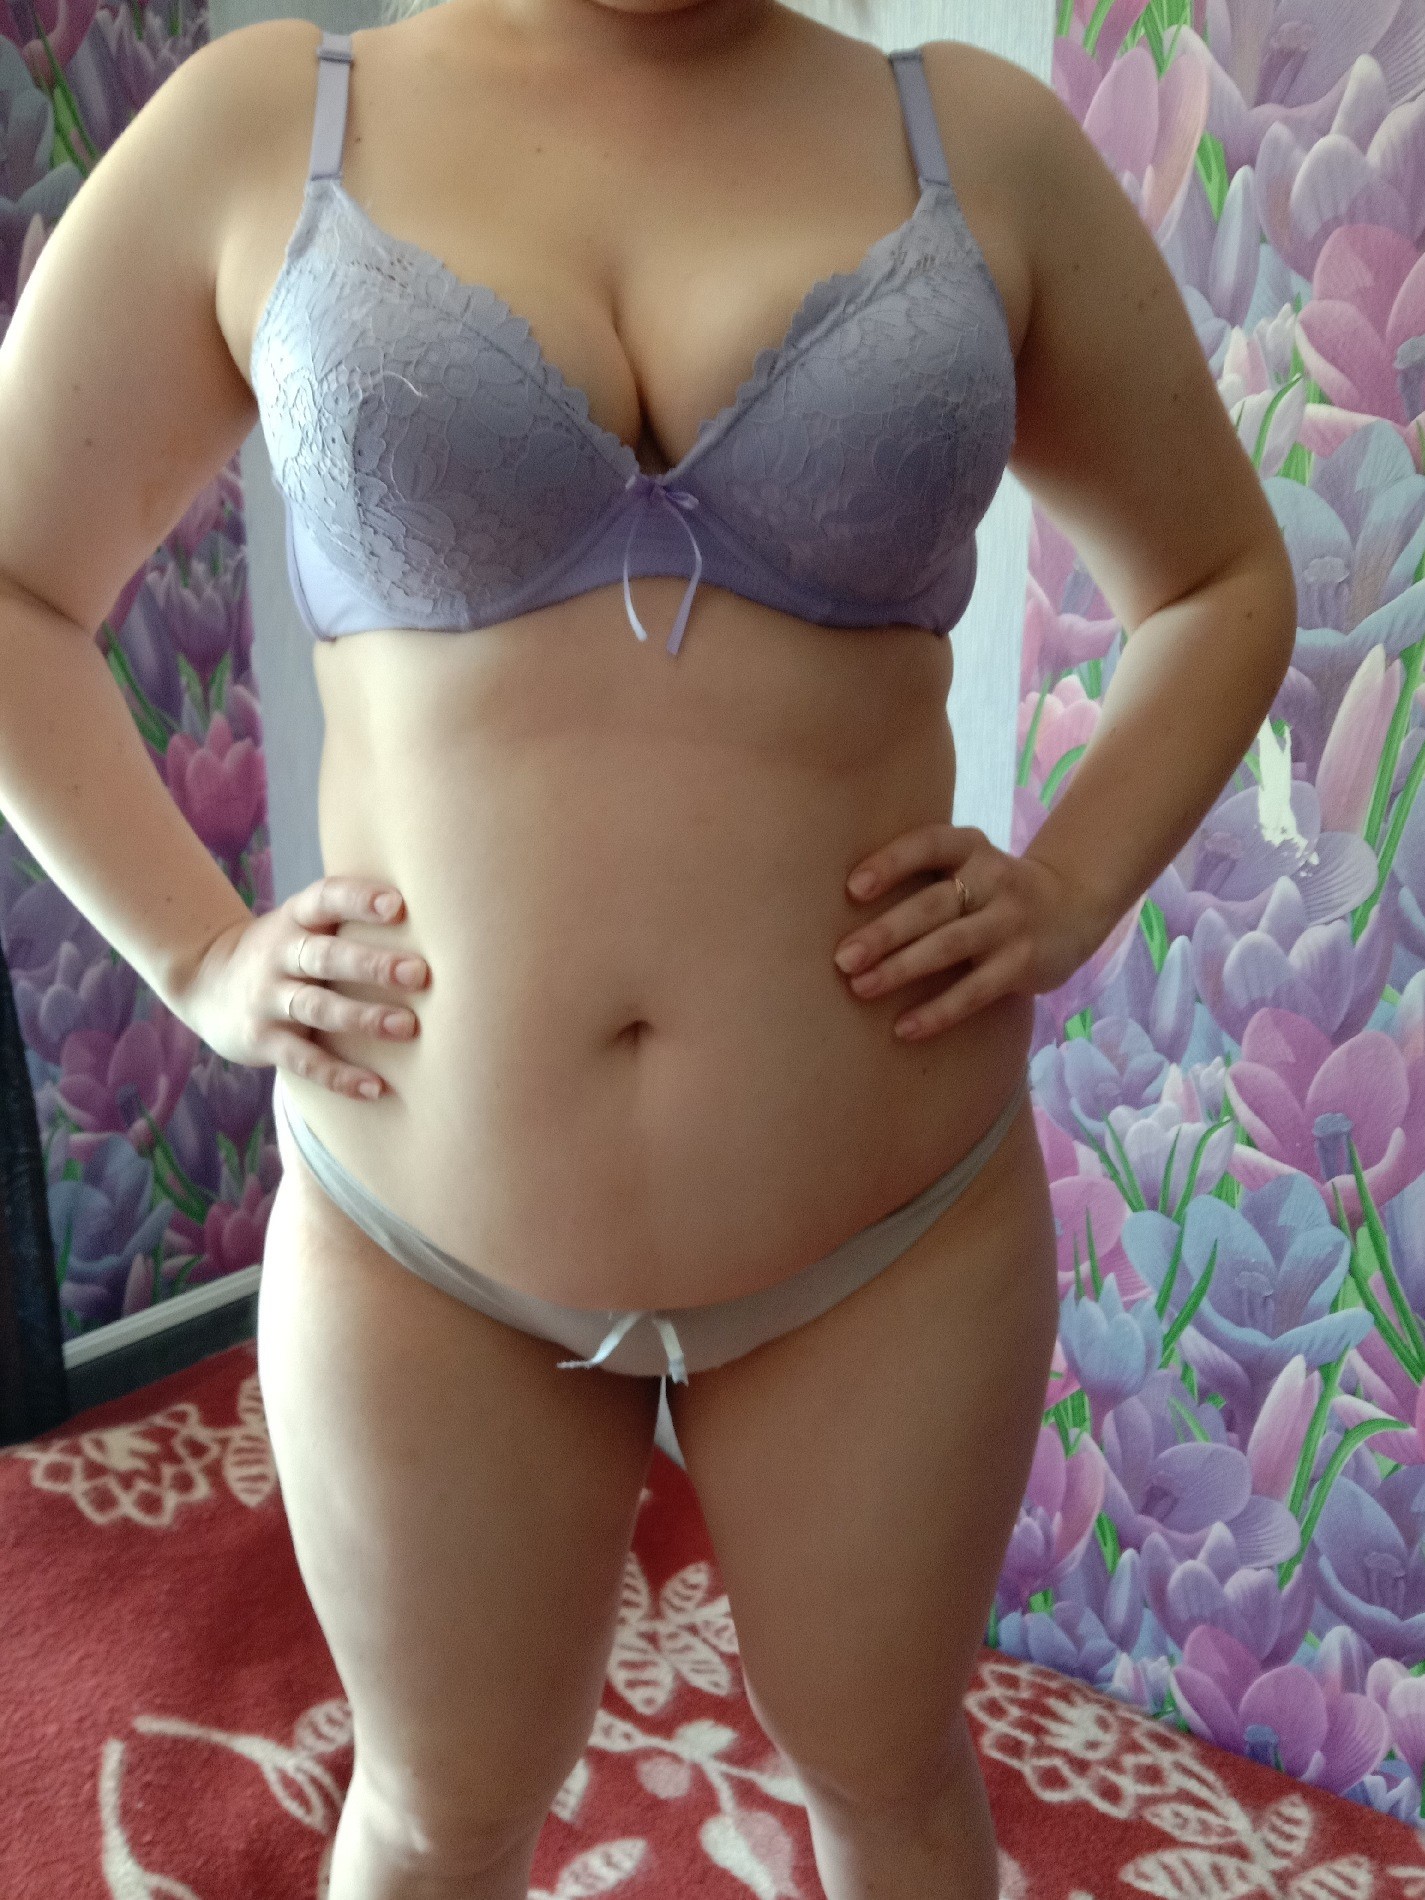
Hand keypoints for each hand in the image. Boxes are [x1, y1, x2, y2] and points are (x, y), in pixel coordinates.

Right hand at [171, 875, 428, 1099]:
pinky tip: (375, 1087)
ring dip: (362, 1017)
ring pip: (317, 1007)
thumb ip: (347, 919)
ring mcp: (267, 998)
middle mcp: (279, 954)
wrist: (205, 982)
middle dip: (373, 965)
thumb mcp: (303, 923)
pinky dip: (339, 1075)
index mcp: (294, 919)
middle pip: (326, 956)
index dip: (358, 900)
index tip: (398, 905)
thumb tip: (433, 920)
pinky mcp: (262, 1039)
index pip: (325, 899)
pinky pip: (303, 1060)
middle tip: (420, 973)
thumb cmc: (285, 951)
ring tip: (407, 1026)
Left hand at [832, 824, 1113, 1041]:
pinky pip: (975, 990)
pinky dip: (938, 1011)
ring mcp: (1010, 921)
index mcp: (970, 847)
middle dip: (885, 932)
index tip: (852, 888)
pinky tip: (904, 1028)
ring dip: (902, 968)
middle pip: (932, 905)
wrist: (1072, 906)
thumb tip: (834, 906)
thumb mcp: (966, 865)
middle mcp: (993, 878)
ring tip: (861, 988)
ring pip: (950, 946)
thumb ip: (920, 875)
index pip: (928, 845)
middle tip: (842, 958)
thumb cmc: (990, 888)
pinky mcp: (1023, 963)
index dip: (891, 863)